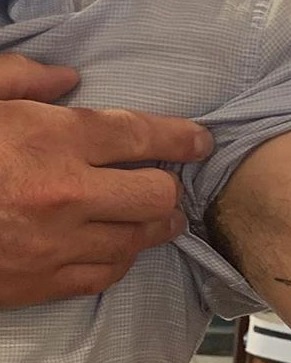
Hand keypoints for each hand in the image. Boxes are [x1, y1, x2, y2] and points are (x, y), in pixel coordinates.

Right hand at [0, 53, 214, 305]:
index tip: (201, 141)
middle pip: (158, 195)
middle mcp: (67, 194)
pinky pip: (107, 275)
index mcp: (50, 139)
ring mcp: (56, 245)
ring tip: (151, 216)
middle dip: (167, 185)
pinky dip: (118, 258)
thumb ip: (18, 77)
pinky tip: (113, 246)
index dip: (182, 138)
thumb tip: (69, 78)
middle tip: (162, 181)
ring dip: (150, 226)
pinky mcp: (41, 284)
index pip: (143, 135)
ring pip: (139, 240)